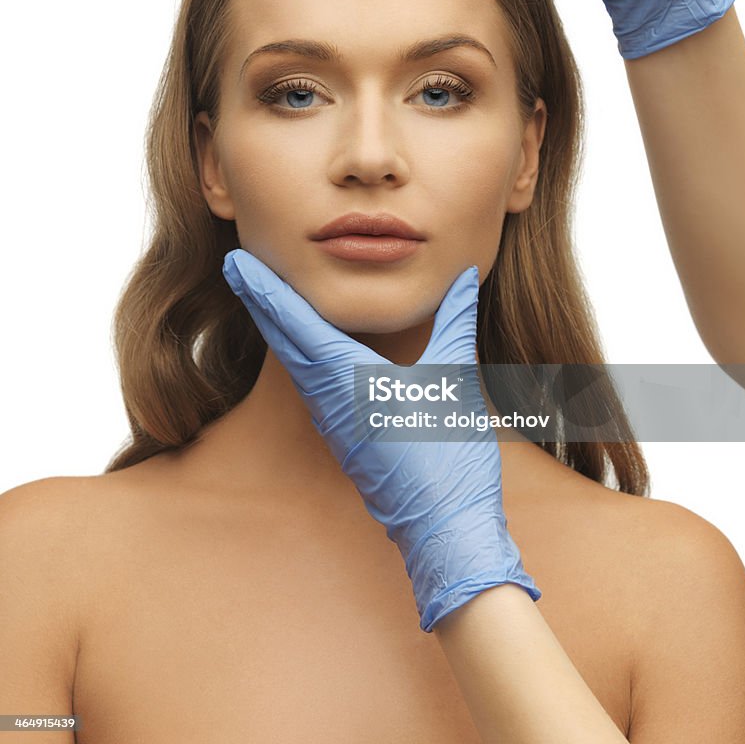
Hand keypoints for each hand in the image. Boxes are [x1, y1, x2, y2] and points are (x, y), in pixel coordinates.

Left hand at [222, 249, 540, 631]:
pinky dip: (295, 354)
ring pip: (292, 364)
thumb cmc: (450, 457)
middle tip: (234, 265)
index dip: (265, 289)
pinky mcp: (342, 437)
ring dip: (275, 327)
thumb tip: (464, 275)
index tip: (236, 262)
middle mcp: (329, 399)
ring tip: (260, 296)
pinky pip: (308, 385)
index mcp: (349, 379)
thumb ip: (455, 320)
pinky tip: (300, 347)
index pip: (296, 322)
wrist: (445, 529)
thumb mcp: (454, 378)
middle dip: (258, 300)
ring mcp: (332, 422)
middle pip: (283, 339)